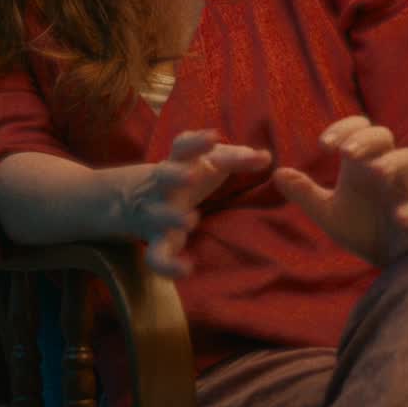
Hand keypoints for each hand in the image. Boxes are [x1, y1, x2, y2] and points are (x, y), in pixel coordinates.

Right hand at [123, 129, 270, 278]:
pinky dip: (167, 265)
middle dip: (174, 175)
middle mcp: (164, 186)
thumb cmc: (193, 174)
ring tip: (191, 220)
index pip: (182, 147)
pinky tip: (186, 269)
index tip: (213, 137)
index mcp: (179, 163)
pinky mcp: (158, 241)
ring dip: (170, 217)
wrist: (141, 198)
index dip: (195, 142)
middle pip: (163, 176)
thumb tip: (266, 157)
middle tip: (190, 176)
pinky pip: (155, 256)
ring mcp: (157, 214)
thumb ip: (238, 158)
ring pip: (157, 215)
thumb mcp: (211, 162)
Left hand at [271, 116, 407, 268]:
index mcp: (363, 164)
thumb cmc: (361, 227)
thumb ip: (305, 193)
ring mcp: (406, 192)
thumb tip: (277, 174)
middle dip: (366, 139)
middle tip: (347, 153)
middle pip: (385, 136)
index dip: (345, 129)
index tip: (323, 145)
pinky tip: (399, 217)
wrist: (389, 260)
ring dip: (394, 161)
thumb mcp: (328, 212)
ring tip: (376, 171)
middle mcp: (386, 171)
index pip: (359, 129)